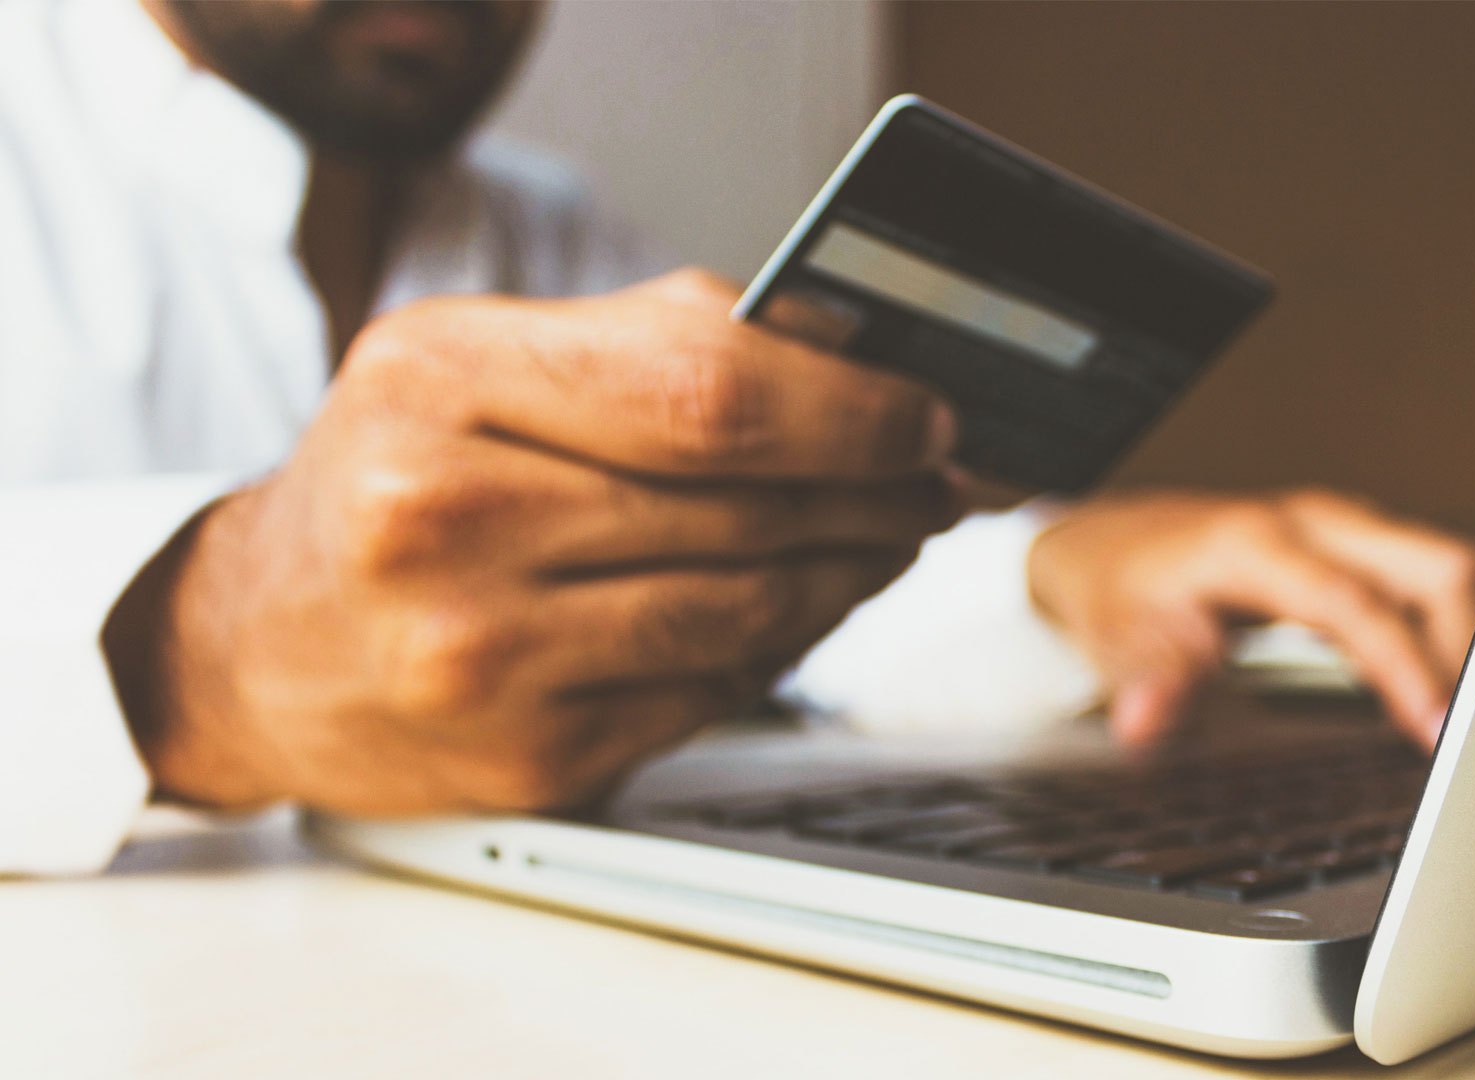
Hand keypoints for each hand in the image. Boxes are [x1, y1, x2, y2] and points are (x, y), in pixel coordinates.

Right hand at [108, 269, 960, 813]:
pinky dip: (782, 647)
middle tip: (936, 480)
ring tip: (887, 538)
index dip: (851, 408)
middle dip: (877, 491)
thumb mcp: (476, 361)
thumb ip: (654, 342)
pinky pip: (712, 692)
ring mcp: (482, 655)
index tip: (926, 413)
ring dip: (850, 573)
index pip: (708, 391)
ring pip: (748, 611)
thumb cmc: (390, 480)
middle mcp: (445, 519)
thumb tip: (850, 356)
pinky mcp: (526, 757)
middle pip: (745, 504)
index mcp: (440, 381)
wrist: (255, 645)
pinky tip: (802, 607)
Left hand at [1027, 489, 1474, 749]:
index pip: (1356, 603)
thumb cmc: (1120, 588)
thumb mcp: (1118, 637)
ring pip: (1449, 565)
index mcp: (1258, 542)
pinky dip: (1467, 624)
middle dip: (1474, 648)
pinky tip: (1474, 681)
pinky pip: (1437, 577)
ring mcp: (1344, 528)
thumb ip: (1149, 678)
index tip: (1437, 729)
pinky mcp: (1360, 546)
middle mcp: (1314, 522)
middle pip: (1433, 567)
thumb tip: (1145, 721)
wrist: (1111, 543)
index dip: (1405, 666)